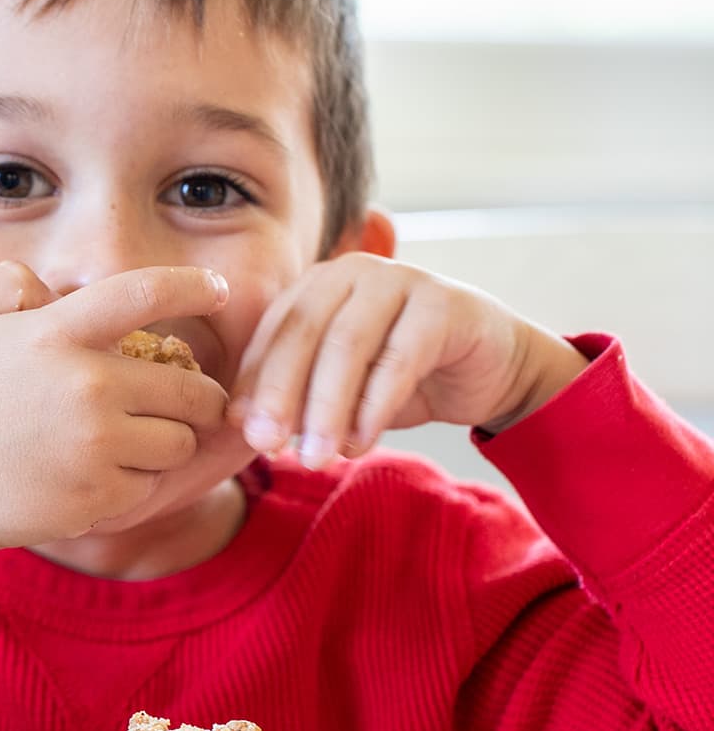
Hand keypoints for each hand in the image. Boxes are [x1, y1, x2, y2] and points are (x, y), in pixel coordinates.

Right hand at [0, 261, 230, 600]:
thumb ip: (11, 281)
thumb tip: (57, 289)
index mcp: (56, 333)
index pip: (145, 293)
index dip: (193, 287)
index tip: (220, 290)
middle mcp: (86, 385)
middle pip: (191, 388)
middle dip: (199, 396)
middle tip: (188, 402)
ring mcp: (95, 445)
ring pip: (179, 442)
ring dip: (166, 440)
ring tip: (133, 440)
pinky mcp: (98, 496)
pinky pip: (150, 484)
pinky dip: (135, 480)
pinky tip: (101, 474)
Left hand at [229, 254, 585, 465]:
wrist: (490, 366)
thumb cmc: (405, 375)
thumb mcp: (342, 388)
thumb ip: (297, 396)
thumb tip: (240, 426)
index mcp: (318, 285)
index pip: (273, 332)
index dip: (254, 383)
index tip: (239, 435)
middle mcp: (353, 272)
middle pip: (303, 333)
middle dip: (281, 394)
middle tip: (268, 447)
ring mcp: (400, 280)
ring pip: (348, 345)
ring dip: (326, 407)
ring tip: (315, 457)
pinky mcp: (443, 304)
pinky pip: (399, 358)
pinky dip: (374, 405)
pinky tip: (359, 443)